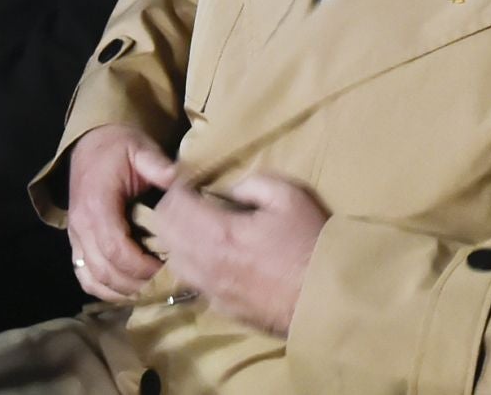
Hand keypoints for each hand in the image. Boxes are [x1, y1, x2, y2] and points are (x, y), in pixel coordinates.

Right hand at [63, 125, 177, 300]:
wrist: (92, 145)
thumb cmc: (119, 148)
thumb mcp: (140, 148)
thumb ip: (157, 164)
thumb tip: (178, 178)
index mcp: (97, 203)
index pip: (115, 247)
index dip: (141, 265)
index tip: (168, 267)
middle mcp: (81, 225)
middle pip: (106, 270)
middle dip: (137, 283)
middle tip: (167, 283)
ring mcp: (75, 237)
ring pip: (94, 279)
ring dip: (123, 291)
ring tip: (152, 290)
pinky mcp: (76, 244)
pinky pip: (85, 277)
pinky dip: (105, 290)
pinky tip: (129, 291)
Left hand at [149, 174, 327, 336]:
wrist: (326, 297)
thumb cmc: (308, 243)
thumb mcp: (289, 196)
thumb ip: (253, 184)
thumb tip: (231, 191)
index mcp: (218, 233)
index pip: (172, 207)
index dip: (176, 189)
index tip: (190, 182)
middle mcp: (205, 265)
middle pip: (165, 234)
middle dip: (172, 212)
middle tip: (191, 202)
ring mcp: (211, 290)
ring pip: (174, 262)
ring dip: (179, 240)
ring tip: (199, 229)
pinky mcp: (221, 308)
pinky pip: (193, 282)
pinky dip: (195, 265)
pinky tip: (215, 257)